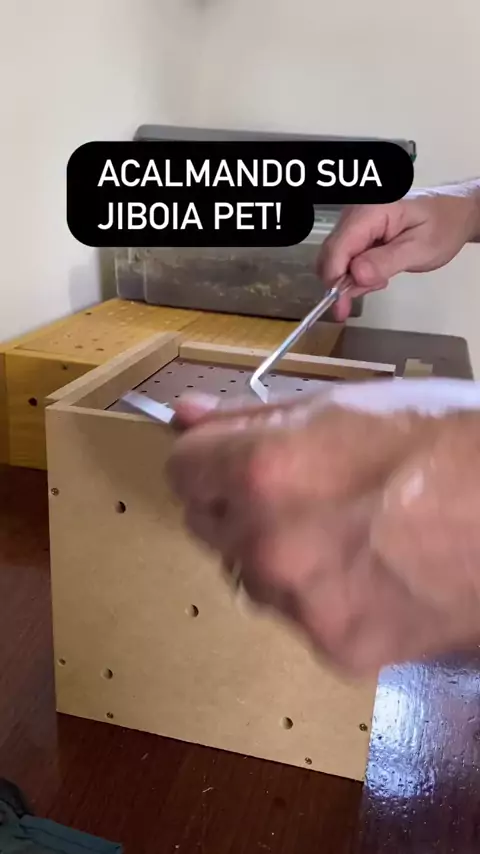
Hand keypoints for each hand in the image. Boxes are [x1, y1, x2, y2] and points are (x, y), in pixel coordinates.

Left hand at [167, 392, 479, 676]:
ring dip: (279, 557)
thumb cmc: (443, 442)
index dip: (210, 460)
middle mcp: (269, 544)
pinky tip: (372, 574)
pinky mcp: (337, 649)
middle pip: (208, 525)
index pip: (182, 470)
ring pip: (252, 576)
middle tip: (303, 494)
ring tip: (348, 535)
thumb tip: (184, 417)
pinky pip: (300, 618)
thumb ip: (251, 418)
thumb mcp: (343, 408)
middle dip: (239, 506)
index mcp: (264, 471)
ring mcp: (302, 605)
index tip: (233, 462)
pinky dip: (322, 597)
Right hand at [319, 183, 479, 319]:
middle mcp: (355, 213)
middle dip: (341, 282)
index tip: (340, 308)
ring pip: (334, 257)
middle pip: (331, 253)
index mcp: (371, 212)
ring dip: (349, 278)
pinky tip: (376, 273)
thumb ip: (386, 261)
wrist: (452, 214)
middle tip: (367, 294)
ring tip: (380, 280)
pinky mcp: (355, 230)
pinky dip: (354, 272)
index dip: (335, 279)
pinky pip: (343, 255)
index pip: (339, 248)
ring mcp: (353, 221)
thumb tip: (355, 275)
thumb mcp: (419, 249)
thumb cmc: (441, 228)